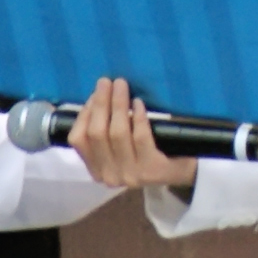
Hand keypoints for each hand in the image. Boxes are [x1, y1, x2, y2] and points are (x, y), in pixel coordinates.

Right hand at [67, 77, 197, 189]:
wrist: (179, 170)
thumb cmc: (144, 152)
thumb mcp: (118, 147)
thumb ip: (104, 130)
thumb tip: (96, 97)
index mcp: (96, 169)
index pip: (79, 139)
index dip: (85, 114)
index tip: (93, 95)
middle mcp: (109, 175)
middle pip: (97, 133)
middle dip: (101, 103)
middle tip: (107, 82)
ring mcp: (130, 174)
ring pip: (117, 133)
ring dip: (118, 104)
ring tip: (121, 86)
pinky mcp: (151, 169)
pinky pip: (140, 137)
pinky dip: (138, 116)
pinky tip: (139, 103)